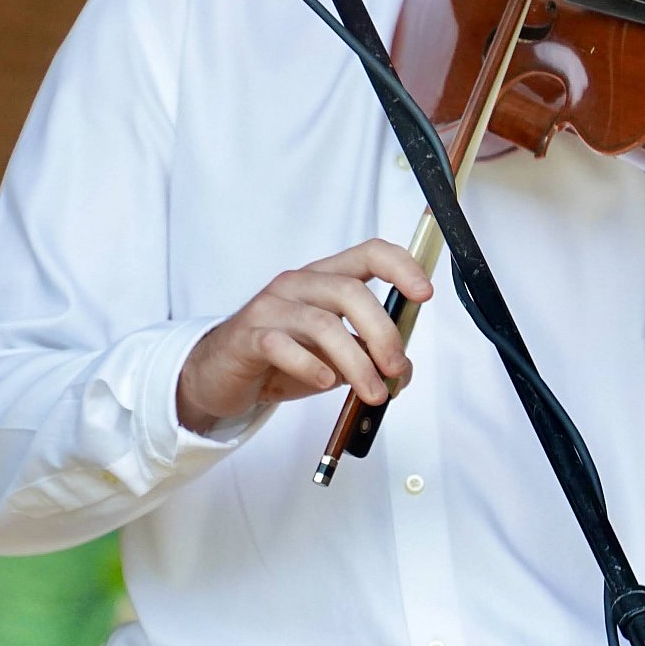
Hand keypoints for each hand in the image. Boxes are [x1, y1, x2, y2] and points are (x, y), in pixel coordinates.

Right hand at [176, 239, 431, 433]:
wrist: (219, 374)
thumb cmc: (281, 357)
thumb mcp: (332, 355)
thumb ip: (367, 354)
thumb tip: (402, 370)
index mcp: (325, 278)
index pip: (369, 253)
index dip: (401, 267)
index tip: (425, 294)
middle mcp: (299, 284)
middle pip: (350, 292)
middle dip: (382, 332)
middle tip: (395, 369)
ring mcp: (271, 307)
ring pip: (322, 324)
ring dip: (356, 362)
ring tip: (372, 392)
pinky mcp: (249, 337)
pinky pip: (282, 345)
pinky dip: (309, 365)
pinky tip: (324, 382)